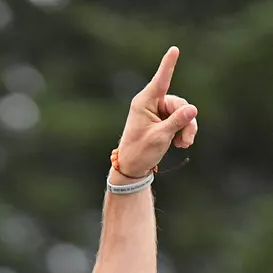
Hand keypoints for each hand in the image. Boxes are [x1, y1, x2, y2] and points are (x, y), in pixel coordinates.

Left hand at [114, 46, 197, 178]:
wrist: (132, 168)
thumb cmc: (140, 152)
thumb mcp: (160, 137)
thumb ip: (176, 122)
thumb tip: (193, 109)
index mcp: (144, 102)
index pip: (160, 81)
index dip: (168, 65)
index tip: (174, 49)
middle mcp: (151, 103)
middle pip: (178, 103)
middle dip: (186, 120)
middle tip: (187, 141)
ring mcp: (157, 110)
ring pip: (183, 112)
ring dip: (187, 128)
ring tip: (185, 144)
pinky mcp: (163, 119)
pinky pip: (180, 118)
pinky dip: (183, 131)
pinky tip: (180, 143)